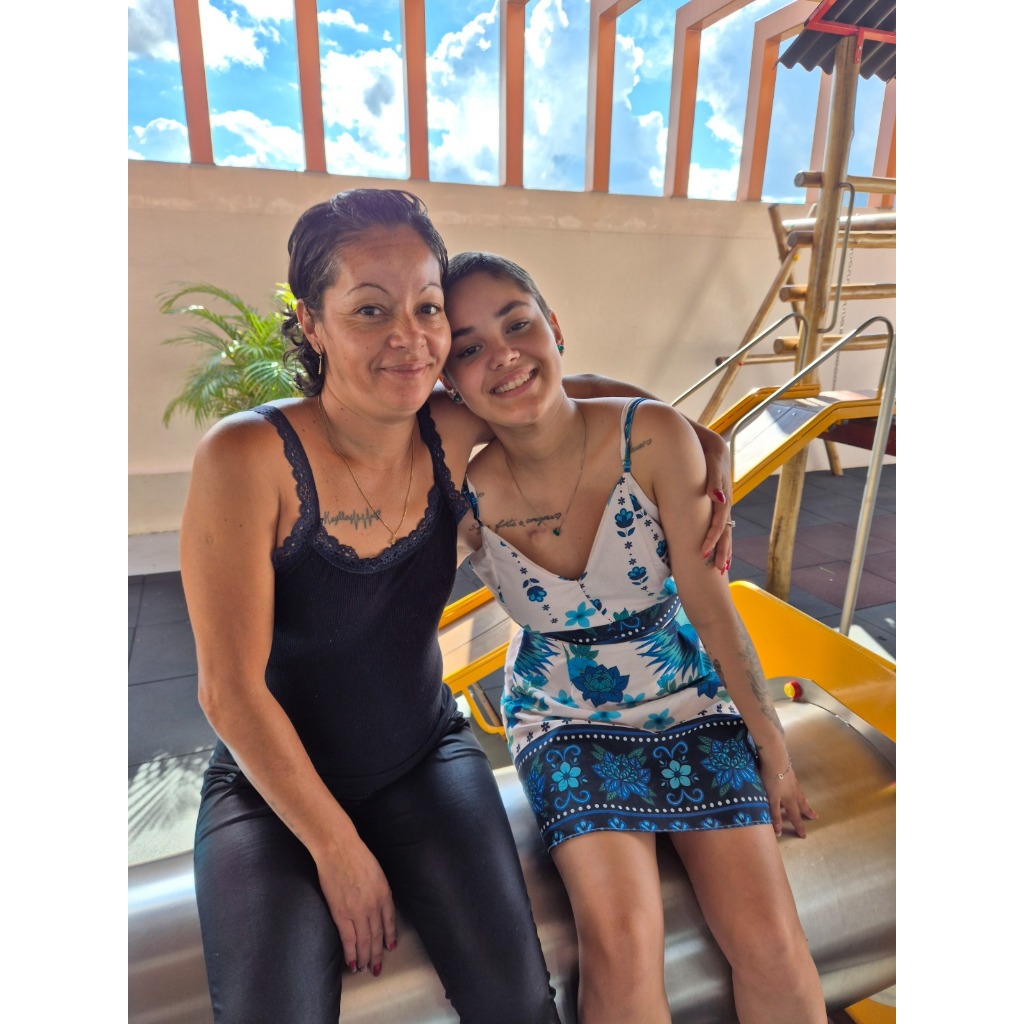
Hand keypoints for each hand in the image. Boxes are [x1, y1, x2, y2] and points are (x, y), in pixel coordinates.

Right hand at [315, 839, 397, 976]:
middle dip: (378, 953)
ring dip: (365, 957)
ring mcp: (358, 911)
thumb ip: (377, 888)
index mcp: (384, 892)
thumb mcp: (376, 871)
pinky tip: (353, 963)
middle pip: (377, 935)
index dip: (390, 936)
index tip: (390, 947)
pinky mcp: (341, 914)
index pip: (389, 920)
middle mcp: (374, 905)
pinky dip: (351, 953)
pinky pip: (348, 939)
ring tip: (365, 969)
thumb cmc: (355, 854)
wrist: (338, 849)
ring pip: (364, 941)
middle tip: (377, 967)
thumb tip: (375, 901)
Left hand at [698, 434, 732, 572]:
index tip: (704, 553)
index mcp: (723, 493)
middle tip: (719, 570)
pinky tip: (719, 548)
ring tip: (723, 567)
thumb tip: (717, 499)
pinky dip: (721, 537)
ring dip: (724, 547)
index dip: (712, 537)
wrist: (709, 440)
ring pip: (726, 529)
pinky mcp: (718, 501)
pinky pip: (720, 523)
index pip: (719, 521)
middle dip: (722, 550)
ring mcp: (723, 502)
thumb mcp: (711, 459)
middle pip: (726, 530)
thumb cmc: (706, 449)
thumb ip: (713, 478)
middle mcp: (725, 501)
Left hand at [762, 761, 817, 838]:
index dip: (798, 827)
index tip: (803, 835)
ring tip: (808, 803)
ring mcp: (794, 782)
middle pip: (802, 805)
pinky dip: (799, 791)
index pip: (795, 817)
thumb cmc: (772, 780)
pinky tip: (796, 787)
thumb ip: (775, 814)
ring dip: (805, 801)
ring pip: (801, 795)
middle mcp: (794, 793)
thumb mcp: (771, 799)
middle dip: (807, 812)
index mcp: (789, 800)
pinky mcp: (791, 774)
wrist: (776, 758)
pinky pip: (797, 786)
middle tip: (815, 817)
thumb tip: (779, 831)